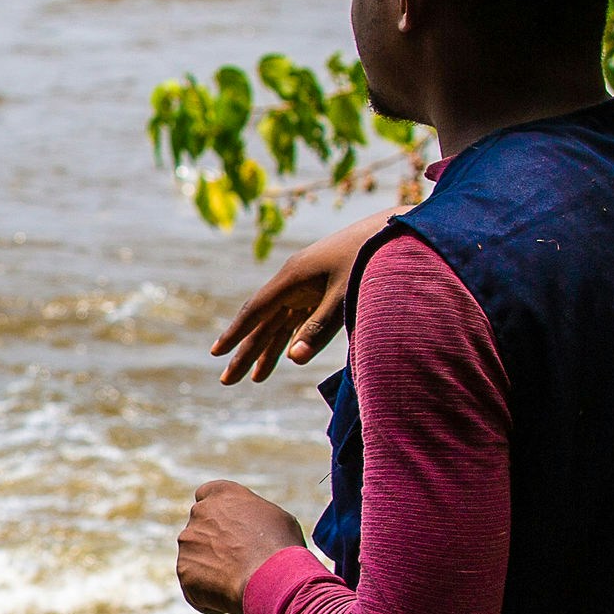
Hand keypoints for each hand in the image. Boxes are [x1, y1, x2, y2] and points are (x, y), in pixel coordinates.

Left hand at [177, 479, 306, 613]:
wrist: (270, 578)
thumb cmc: (281, 547)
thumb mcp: (276, 518)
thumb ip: (253, 517)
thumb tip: (250, 527)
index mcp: (222, 494)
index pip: (206, 495)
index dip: (215, 514)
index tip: (225, 528)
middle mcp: (199, 513)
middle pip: (199, 528)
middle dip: (212, 544)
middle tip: (235, 563)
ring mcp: (188, 541)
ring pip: (195, 557)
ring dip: (210, 569)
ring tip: (238, 582)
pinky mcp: (183, 570)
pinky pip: (194, 584)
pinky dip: (207, 593)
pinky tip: (230, 596)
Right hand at [209, 214, 386, 383]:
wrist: (396, 232)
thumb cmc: (371, 261)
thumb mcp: (346, 297)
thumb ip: (320, 329)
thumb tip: (294, 359)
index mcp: (293, 277)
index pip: (257, 311)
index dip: (236, 334)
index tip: (217, 354)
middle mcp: (294, 280)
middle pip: (263, 321)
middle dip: (245, 351)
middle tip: (226, 381)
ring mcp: (308, 284)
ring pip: (280, 322)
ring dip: (268, 349)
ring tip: (255, 379)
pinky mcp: (322, 288)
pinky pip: (298, 318)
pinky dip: (290, 338)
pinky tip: (285, 355)